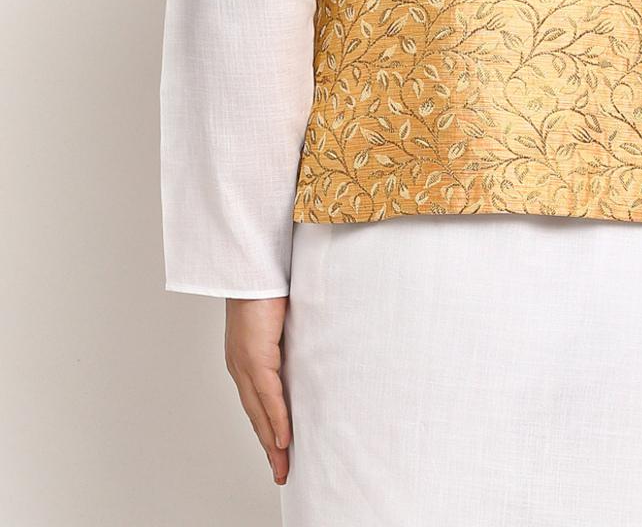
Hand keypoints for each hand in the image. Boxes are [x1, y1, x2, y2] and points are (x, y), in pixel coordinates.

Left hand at [224, 296, 291, 484]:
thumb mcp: (280, 319)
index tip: (278, 449)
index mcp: (244, 357)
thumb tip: (307, 350)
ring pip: (260, 413)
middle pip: (256, 415)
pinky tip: (284, 440)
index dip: (267, 427)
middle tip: (282, 470)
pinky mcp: (255, 358)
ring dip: (272, 442)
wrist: (254, 265)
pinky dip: (277, 420)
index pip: (256, 402)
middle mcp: (240, 366)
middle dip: (269, 445)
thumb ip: (287, 339)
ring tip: (284, 465)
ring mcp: (245, 364)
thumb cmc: (268, 283)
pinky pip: (269, 397)